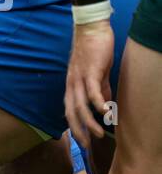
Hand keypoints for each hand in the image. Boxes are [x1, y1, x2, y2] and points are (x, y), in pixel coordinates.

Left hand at [64, 20, 114, 147]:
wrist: (91, 29)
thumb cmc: (94, 50)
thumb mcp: (97, 74)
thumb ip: (100, 88)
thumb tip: (104, 104)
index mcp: (72, 86)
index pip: (69, 111)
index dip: (74, 126)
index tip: (81, 140)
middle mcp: (71, 85)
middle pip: (71, 113)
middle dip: (78, 130)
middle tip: (86, 144)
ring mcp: (79, 79)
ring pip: (81, 106)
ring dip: (90, 121)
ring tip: (99, 133)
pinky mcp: (90, 72)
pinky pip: (92, 91)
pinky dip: (98, 103)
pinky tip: (105, 112)